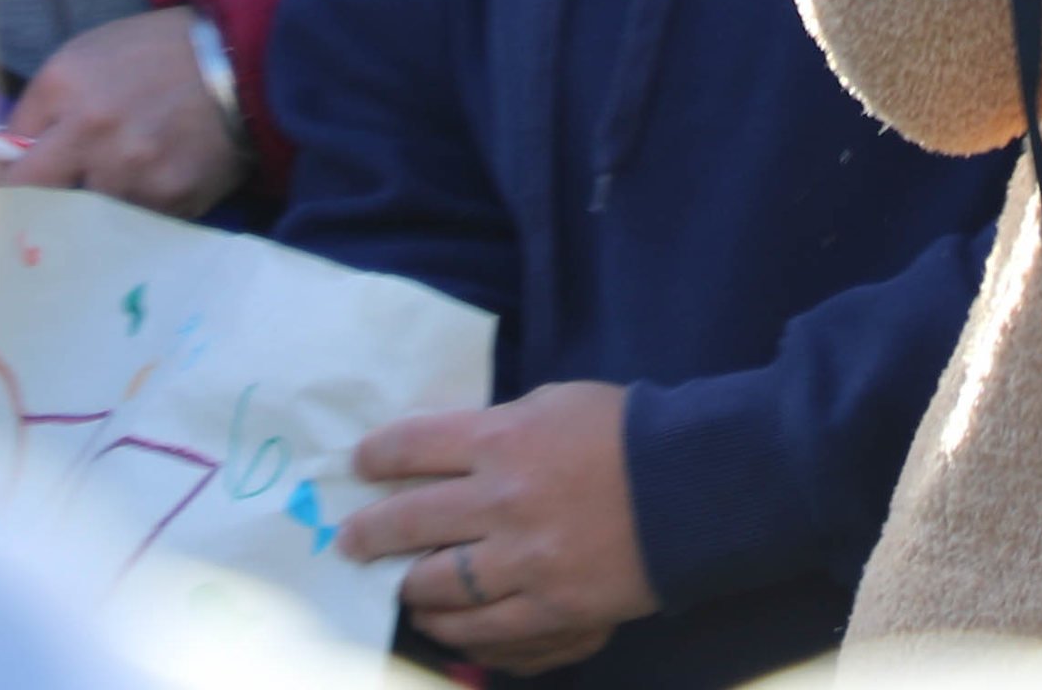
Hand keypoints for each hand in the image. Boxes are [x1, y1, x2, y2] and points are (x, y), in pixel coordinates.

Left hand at [0, 8, 244, 215]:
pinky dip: (138, 210)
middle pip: (30, 195)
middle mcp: (88, 128)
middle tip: (34, 217)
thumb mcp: (90, 58)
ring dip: (94, 207)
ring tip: (122, 183)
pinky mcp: (167, 198)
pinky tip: (157, 181)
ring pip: (83, 216)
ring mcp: (128, 169)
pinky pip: (133, 222)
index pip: (5, 156)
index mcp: (62, 84)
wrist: (240, 61)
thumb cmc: (157, 55)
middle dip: (28, 207)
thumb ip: (45, 109)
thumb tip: (9, 160)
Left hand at [342, 380, 654, 669]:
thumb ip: (497, 430)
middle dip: (368, 533)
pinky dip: (459, 634)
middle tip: (349, 542)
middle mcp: (502, 504)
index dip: (376, 457)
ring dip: (408, 590)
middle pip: (408, 523)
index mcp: (502, 441)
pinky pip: (487, 635)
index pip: (412, 447)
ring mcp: (526, 565)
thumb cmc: (623, 433)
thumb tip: (447, 457)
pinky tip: (446, 627)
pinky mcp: (552, 613)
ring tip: (399, 589)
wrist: (692, 489)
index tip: (359, 466)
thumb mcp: (553, 406)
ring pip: (438, 589)